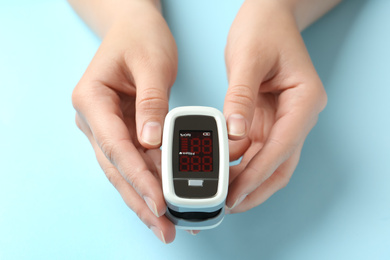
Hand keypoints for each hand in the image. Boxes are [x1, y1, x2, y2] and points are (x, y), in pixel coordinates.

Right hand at [71, 1, 176, 242]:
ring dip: (145, 198)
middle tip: (164, 229)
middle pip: (117, 168)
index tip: (159, 201)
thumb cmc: (140, 38)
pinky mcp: (124, 131)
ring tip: (167, 225)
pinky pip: (138, 160)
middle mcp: (94, 119)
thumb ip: (152, 103)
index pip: (115, 147)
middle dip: (141, 201)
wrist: (134, 27)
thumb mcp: (151, 64)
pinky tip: (166, 198)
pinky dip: (152, 180)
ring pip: (125, 170)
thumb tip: (152, 141)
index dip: (138, 177)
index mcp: (91, 100)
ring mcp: (107, 127)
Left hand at [223, 0, 326, 212]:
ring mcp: (284, 120)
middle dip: (257, 187)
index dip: (258, 173)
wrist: (267, 16)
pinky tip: (224, 171)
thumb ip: (240, 97)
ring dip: (248, 180)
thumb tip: (233, 134)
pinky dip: (241, 164)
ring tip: (223, 194)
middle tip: (230, 204)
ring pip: (269, 162)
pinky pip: (256, 150)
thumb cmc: (263, 30)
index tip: (237, 192)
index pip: (283, 146)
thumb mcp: (248, 59)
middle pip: (281, 164)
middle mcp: (298, 116)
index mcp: (304, 101)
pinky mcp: (267, 120)